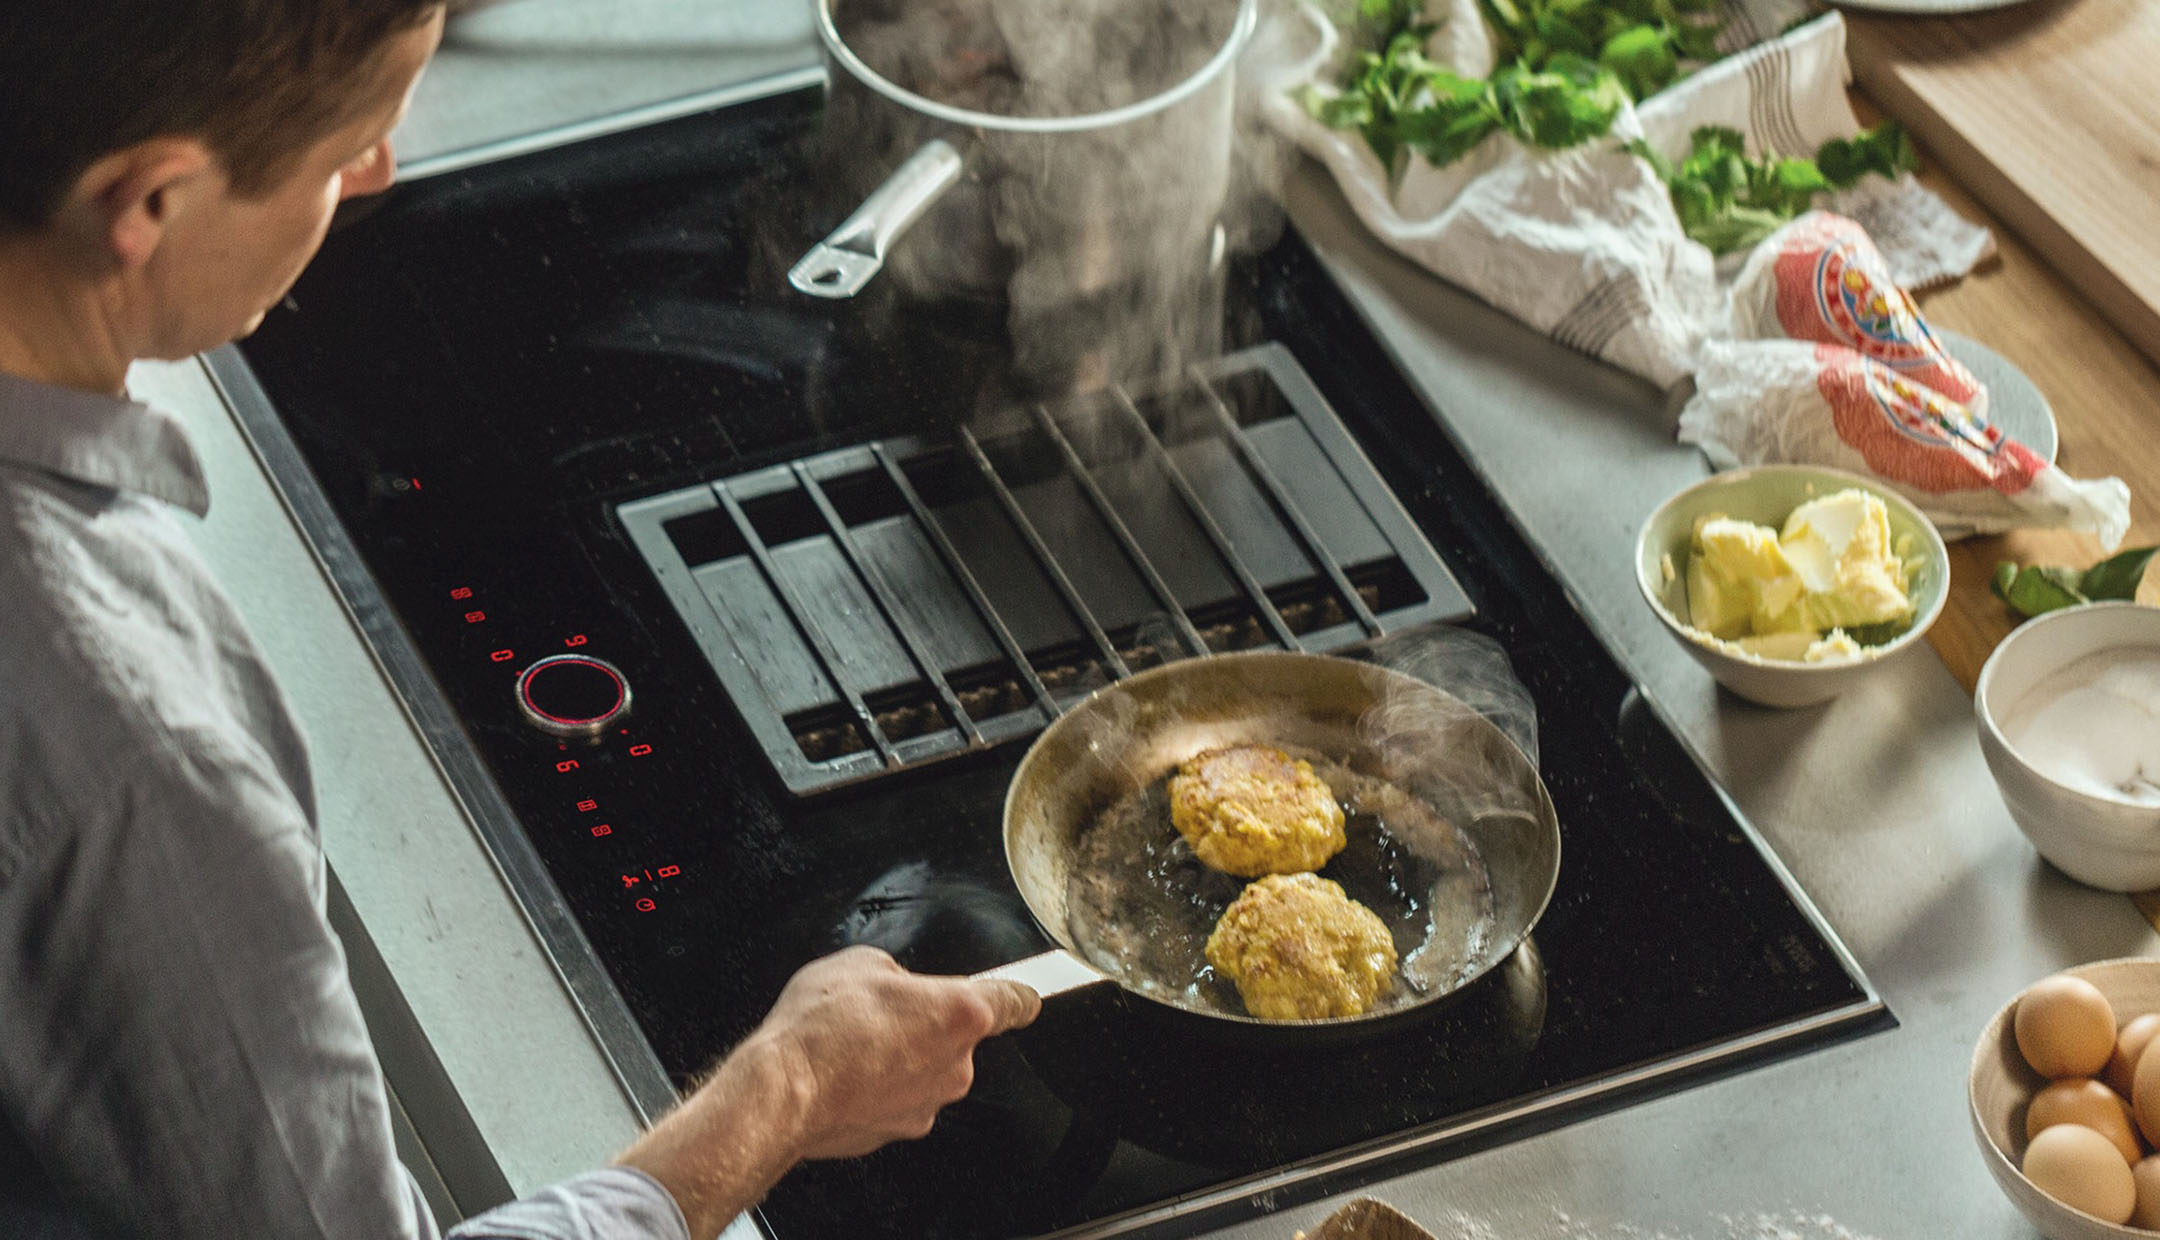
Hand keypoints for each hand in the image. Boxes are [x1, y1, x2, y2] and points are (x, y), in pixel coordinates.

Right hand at [614, 947, 1039, 1238]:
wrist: (782, 1092)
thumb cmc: (821, 1028)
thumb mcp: (860, 963)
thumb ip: (896, 972)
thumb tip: (894, 984)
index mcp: (960, 1012)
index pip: (1014, 1001)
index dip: (1019, 995)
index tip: (1026, 996)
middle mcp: (955, 1064)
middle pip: (956, 1037)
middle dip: (926, 1024)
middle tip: (881, 1014)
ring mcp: (929, 1103)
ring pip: (925, 1069)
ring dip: (900, 1057)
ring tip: (853, 1045)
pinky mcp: (900, 1130)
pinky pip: (898, 1098)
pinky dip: (878, 1086)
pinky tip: (845, 1073)